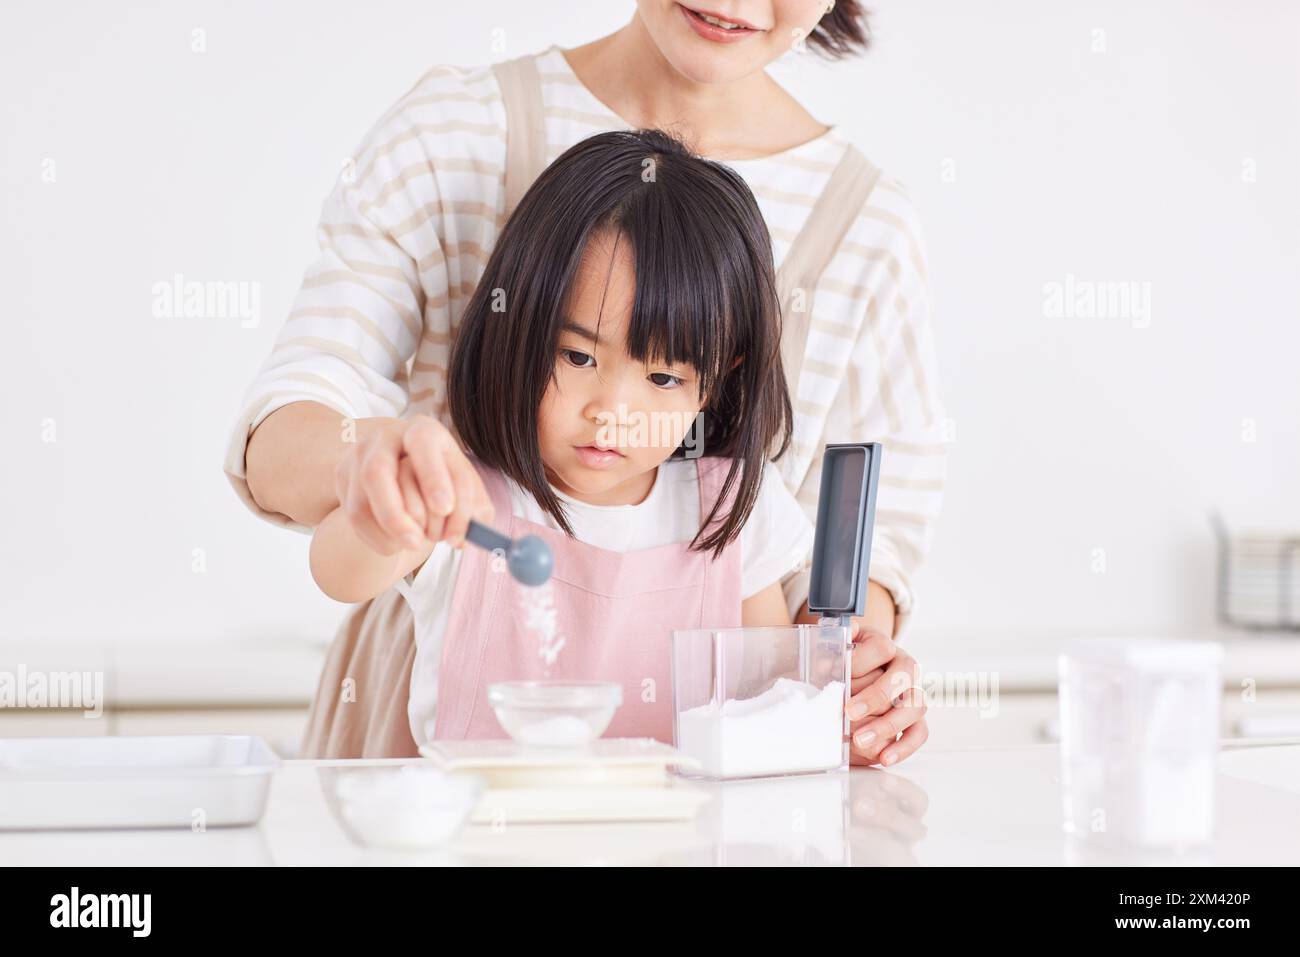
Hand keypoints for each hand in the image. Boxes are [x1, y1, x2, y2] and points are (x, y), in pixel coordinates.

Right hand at [333, 415, 493, 555]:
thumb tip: (466, 537)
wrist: (405, 470)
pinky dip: (376, 538)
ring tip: (413, 544)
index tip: (445, 508)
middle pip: (377, 473)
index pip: (422, 442)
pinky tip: (395, 543)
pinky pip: (353, 517)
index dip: (433, 476)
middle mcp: (385, 438)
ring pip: (360, 503)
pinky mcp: (343, 478)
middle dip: (396, 515)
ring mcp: (358, 457)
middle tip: (418, 543)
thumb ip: (475, 509)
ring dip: (387, 532)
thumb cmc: (442, 478)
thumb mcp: (464, 485)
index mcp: (422, 430)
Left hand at [844, 620, 928, 767]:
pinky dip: (903, 747)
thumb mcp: (837, 648)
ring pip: (915, 706)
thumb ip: (833, 648)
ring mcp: (914, 692)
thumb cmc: (846, 661)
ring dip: (887, 725)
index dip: (859, 662)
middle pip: (903, 677)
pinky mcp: (916, 718)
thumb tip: (830, 653)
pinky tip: (884, 758)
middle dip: (875, 696)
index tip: (836, 674)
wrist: (860, 672)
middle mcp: (905, 667)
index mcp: (884, 646)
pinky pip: (919, 732)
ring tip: (860, 741)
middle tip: (848, 712)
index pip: (881, 647)